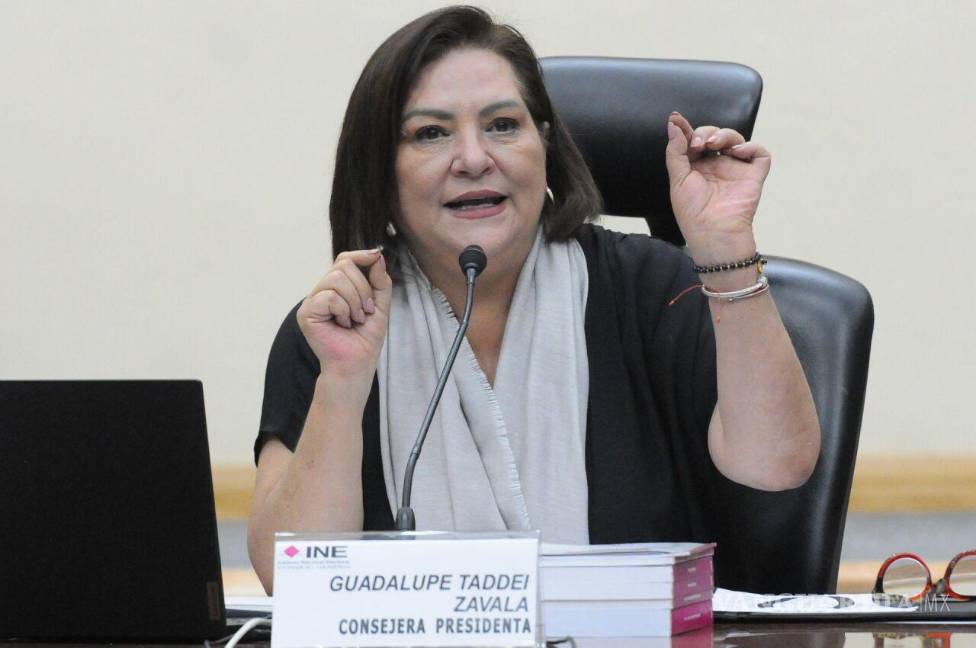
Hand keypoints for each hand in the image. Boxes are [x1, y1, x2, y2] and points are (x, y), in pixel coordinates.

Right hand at [297, 249, 392, 380]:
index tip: (376, 255)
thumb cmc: (365, 340)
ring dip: (355, 301)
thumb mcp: (380, 306)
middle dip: (363, 288)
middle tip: (366, 312)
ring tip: (355, 319)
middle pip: (343, 265)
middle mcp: (321, 292)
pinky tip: (343, 324)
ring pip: (336, 278)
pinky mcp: (306, 313)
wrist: (356, 365)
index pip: (344, 260)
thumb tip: (377, 255)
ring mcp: (311, 301)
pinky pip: (330, 296)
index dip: (360, 255)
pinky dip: (344, 310)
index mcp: (336, 289)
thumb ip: (380, 282)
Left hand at [664, 111, 770, 262]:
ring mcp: (736, 169)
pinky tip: (737, 152)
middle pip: (714, 135)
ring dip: (724, 134)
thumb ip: (676, 151)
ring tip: (714, 144)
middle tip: (698, 144)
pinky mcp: (753, 175)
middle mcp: (717, 166)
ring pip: (736, 138)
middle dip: (705, 132)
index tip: (676, 118)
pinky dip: (751, 147)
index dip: (686, 129)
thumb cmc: (692, 211)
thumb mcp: (678, 179)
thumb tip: (673, 125)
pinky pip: (759, 154)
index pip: (693, 141)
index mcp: (697, 167)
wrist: (712, 231)